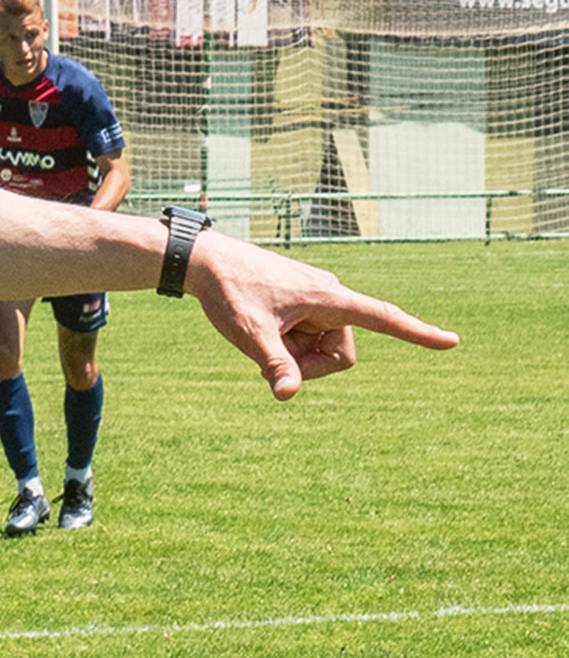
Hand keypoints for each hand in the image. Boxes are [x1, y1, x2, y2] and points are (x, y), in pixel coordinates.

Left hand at [185, 231, 458, 399]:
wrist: (205, 262)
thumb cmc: (229, 293)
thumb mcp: (249, 335)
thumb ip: (274, 365)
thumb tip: (287, 396)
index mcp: (328, 298)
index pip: (382, 317)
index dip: (417, 333)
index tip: (452, 341)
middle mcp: (330, 295)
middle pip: (340, 354)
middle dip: (308, 364)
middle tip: (268, 355)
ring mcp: (317, 299)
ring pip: (322, 348)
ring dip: (294, 353)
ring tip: (262, 334)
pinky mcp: (304, 301)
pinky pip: (308, 336)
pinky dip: (288, 343)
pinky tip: (261, 327)